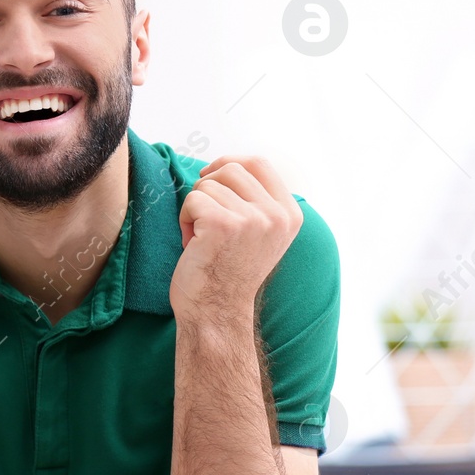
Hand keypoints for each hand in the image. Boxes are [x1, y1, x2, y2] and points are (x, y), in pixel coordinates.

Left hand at [170, 156, 301, 323]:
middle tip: (202, 215)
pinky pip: (192, 199)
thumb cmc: (228, 270)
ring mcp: (252, 219)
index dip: (229, 163)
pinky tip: (192, 243)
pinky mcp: (223, 225)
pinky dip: (184, 218)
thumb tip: (226, 164)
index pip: (259, 163)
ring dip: (195, 206)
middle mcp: (276, 215)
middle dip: (207, 186)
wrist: (216, 311)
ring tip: (200, 236)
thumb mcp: (258, 232)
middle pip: (231, 168)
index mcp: (289, 214)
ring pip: (208, 184)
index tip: (210, 178)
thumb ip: (256, 200)